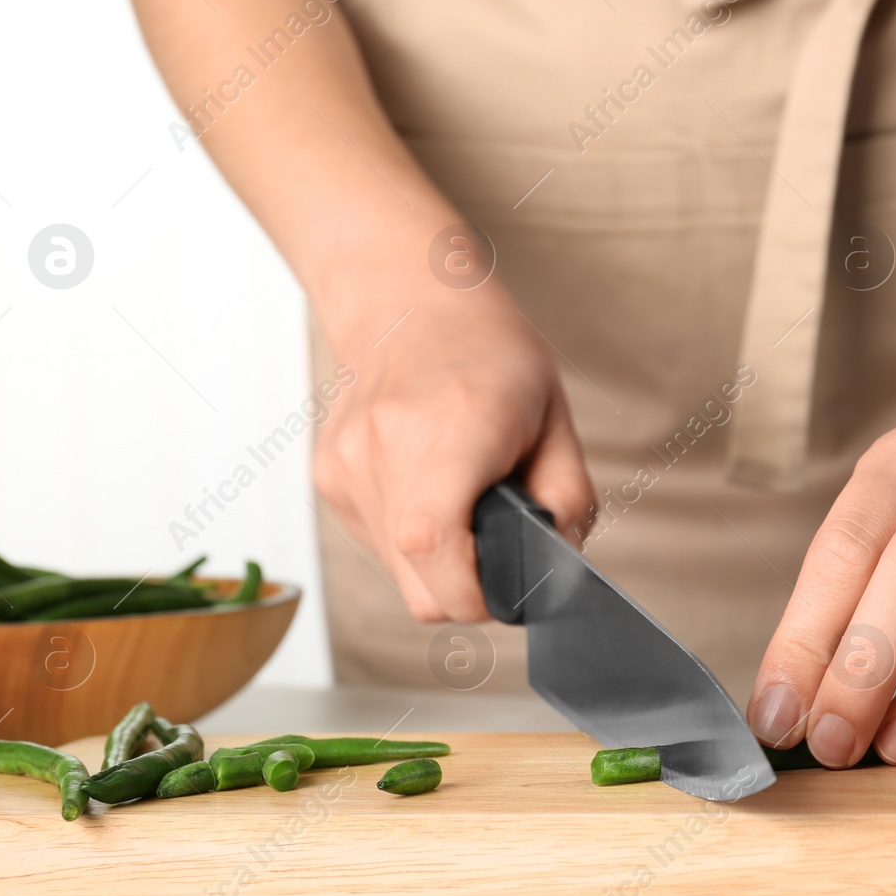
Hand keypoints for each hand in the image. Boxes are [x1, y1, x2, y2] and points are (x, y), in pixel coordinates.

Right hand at [314, 276, 595, 622]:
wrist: (407, 301)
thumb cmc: (487, 353)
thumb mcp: (555, 420)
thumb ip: (567, 501)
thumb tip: (558, 569)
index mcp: (445, 434)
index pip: (437, 552)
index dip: (479, 594)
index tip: (512, 586)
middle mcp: (381, 454)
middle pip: (420, 591)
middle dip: (468, 590)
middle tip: (499, 549)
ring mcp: (346, 470)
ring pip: (399, 576)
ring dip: (438, 566)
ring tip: (465, 504)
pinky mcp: (329, 480)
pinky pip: (378, 545)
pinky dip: (412, 539)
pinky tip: (431, 489)